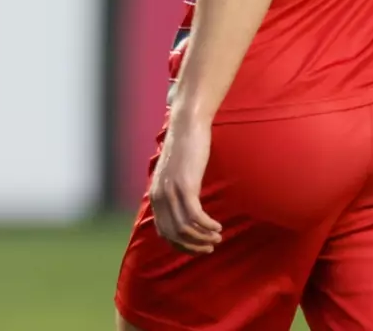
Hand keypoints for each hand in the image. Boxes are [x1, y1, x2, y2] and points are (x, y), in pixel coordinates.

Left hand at [149, 117, 222, 254]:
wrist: (186, 125)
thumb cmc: (184, 149)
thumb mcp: (174, 175)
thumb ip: (174, 192)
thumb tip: (183, 212)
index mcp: (155, 195)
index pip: (164, 232)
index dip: (182, 246)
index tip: (198, 248)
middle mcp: (159, 196)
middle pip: (173, 235)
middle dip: (193, 246)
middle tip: (211, 246)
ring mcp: (171, 191)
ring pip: (185, 229)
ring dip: (203, 238)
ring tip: (218, 236)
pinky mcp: (185, 185)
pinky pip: (195, 217)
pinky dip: (207, 226)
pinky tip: (217, 226)